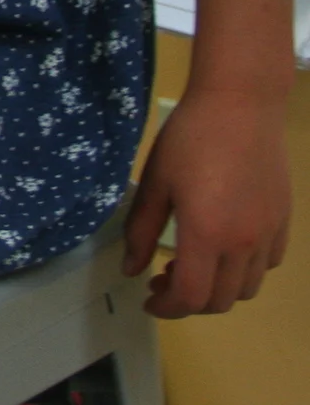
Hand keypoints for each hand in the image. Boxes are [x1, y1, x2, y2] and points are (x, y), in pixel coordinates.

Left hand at [123, 86, 291, 315]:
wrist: (241, 107)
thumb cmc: (189, 139)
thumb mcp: (154, 182)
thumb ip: (141, 231)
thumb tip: (132, 269)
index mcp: (206, 235)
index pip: (190, 296)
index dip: (167, 308)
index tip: (149, 300)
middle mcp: (243, 244)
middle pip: (220, 300)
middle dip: (188, 302)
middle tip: (161, 281)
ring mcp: (268, 235)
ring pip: (247, 288)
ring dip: (216, 289)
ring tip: (190, 265)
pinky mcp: (283, 222)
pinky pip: (266, 265)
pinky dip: (243, 271)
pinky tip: (222, 248)